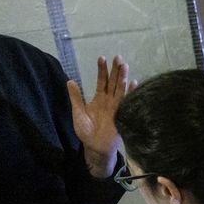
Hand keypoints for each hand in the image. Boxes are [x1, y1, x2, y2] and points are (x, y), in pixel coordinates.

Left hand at [68, 56, 134, 176]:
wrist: (95, 147)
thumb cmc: (86, 131)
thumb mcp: (78, 113)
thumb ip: (76, 98)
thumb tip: (69, 81)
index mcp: (99, 98)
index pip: (101, 81)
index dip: (102, 70)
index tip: (102, 58)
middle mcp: (109, 100)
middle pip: (113, 82)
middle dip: (115, 70)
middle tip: (118, 57)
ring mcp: (117, 107)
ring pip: (120, 89)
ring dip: (123, 78)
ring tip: (125, 66)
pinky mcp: (121, 114)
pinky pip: (127, 101)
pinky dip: (131, 93)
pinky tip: (134, 83)